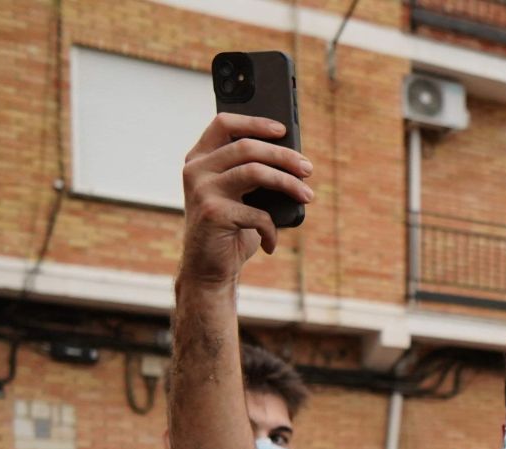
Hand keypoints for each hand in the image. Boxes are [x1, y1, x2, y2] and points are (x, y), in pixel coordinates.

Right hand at [179, 113, 314, 286]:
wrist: (208, 269)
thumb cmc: (230, 229)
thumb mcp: (240, 195)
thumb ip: (252, 172)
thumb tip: (295, 159)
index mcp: (200, 159)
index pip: (223, 124)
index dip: (255, 122)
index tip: (283, 129)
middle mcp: (196, 170)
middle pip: (248, 147)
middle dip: (285, 156)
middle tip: (308, 169)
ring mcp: (202, 190)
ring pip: (256, 172)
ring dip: (288, 183)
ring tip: (308, 196)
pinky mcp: (213, 213)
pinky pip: (258, 213)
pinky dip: (271, 229)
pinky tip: (270, 242)